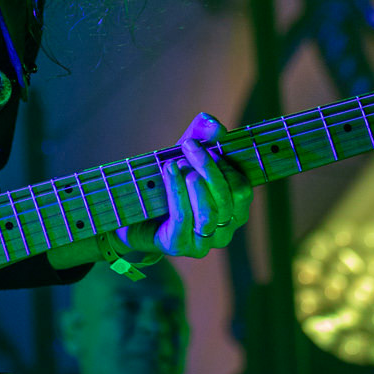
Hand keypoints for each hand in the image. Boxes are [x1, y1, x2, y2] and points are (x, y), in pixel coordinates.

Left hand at [47, 112, 253, 269]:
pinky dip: (177, 191)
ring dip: (195, 181)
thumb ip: (203, 134)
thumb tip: (216, 126)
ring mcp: (204, 242)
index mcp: (234, 209)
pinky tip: (169, 171)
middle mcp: (225, 229)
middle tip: (188, 146)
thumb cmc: (166, 180)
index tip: (204, 143)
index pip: (243, 189)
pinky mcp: (180, 247)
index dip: (226, 165)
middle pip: (230, 198)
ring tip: (177, 162)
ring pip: (210, 212)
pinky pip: (184, 219)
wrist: (130, 208)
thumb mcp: (185, 152)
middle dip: (209, 168)